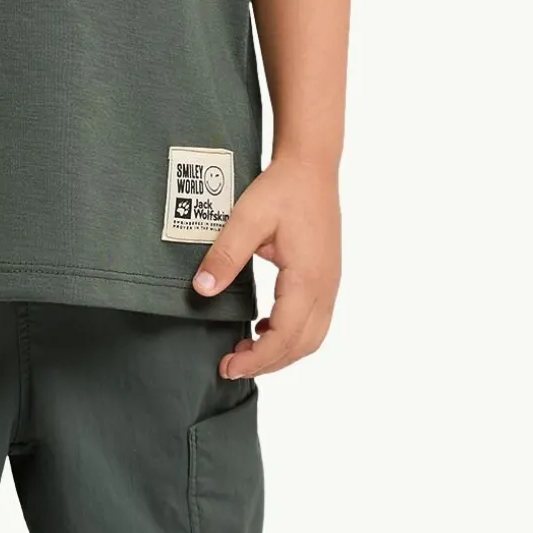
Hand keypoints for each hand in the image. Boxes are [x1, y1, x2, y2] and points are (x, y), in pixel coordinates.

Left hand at [190, 157, 341, 379]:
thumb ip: (225, 255)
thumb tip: (202, 289)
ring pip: (313, 337)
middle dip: (268, 363)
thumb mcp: (246, 219)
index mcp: (307, 278)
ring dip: (281, 351)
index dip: (257, 359)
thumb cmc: (282, 189)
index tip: (228, 366)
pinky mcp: (327, 278)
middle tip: (231, 365)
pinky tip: (264, 327)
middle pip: (303, 345)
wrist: (312, 166)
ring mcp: (330, 284)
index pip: (285, 336)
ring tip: (246, 352)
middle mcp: (325, 287)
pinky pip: (315, 321)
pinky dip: (291, 336)